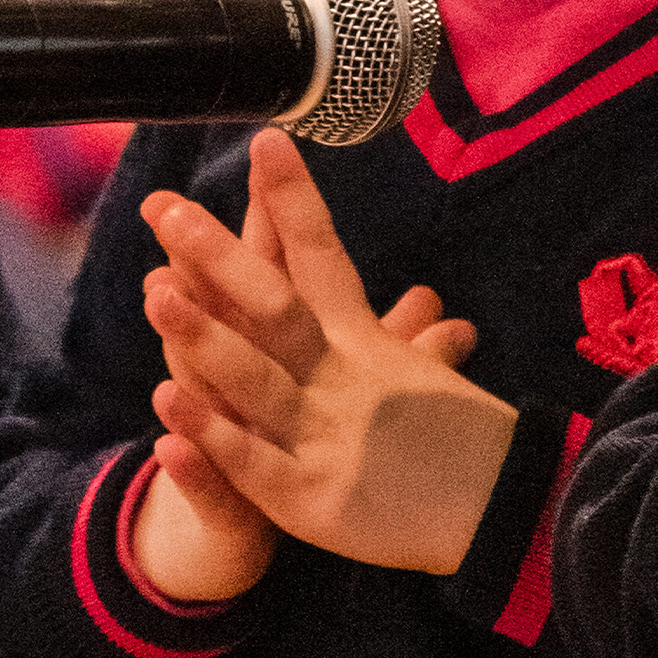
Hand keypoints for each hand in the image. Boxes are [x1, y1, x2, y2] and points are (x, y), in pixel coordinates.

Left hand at [139, 129, 515, 574]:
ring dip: (204, 335)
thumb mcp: (432, 382)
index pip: (323, 255)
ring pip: (256, 378)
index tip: (267, 139)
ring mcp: (327, 435)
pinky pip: (253, 462)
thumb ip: (411, 341)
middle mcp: (343, 378)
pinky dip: (212, 433)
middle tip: (168, 209)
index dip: (294, 198)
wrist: (504, 518)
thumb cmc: (464, 444)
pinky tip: (168, 402)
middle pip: (276, 307)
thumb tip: (430, 305)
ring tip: (153, 289)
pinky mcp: (313, 498)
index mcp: (365, 342)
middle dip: (220, 258)